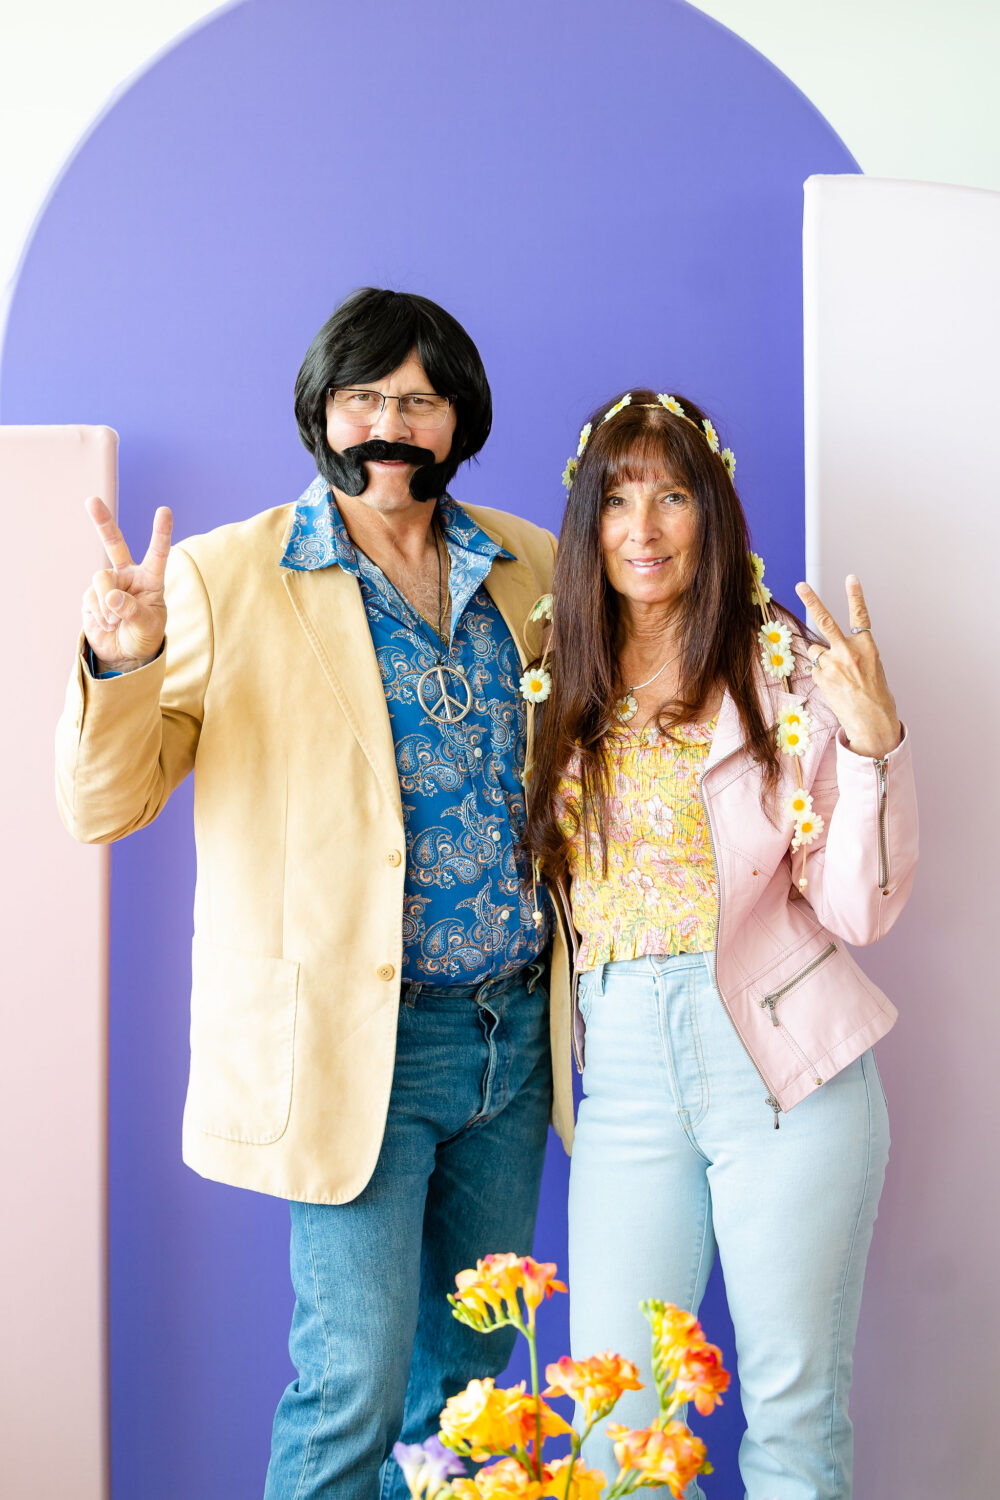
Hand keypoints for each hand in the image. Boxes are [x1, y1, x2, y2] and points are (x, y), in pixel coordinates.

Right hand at [81, 497, 172, 671]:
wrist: (124, 654)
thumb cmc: (144, 636)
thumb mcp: (147, 627)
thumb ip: (133, 611)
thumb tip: (111, 598)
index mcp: (150, 579)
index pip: (158, 553)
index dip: (160, 532)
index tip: (164, 510)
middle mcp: (128, 576)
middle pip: (114, 544)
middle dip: (102, 522)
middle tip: (91, 501)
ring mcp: (108, 584)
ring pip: (102, 578)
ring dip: (108, 603)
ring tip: (116, 621)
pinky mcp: (91, 595)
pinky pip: (92, 597)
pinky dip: (100, 613)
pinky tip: (107, 623)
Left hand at [794, 575, 900, 759]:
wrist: (872, 722)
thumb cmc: (876, 697)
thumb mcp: (874, 668)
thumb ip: (856, 653)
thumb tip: (835, 649)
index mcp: (867, 647)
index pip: (860, 616)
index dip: (855, 596)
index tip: (850, 578)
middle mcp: (848, 651)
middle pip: (825, 620)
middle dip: (812, 600)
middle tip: (801, 585)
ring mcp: (832, 663)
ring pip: (816, 649)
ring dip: (820, 657)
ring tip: (836, 675)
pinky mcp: (820, 676)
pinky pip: (814, 668)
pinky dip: (820, 674)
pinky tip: (833, 686)